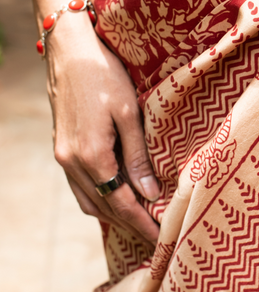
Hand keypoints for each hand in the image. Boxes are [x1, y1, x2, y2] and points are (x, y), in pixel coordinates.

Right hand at [47, 16, 159, 243]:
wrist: (68, 52)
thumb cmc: (104, 75)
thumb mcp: (129, 113)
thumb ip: (138, 157)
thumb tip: (149, 195)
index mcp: (92, 156)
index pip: (122, 204)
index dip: (143, 225)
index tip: (162, 239)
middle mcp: (72, 163)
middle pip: (105, 209)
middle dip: (131, 226)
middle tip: (157, 239)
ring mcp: (63, 158)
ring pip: (89, 202)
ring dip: (114, 216)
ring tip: (141, 223)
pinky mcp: (62, 150)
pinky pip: (80, 187)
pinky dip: (100, 200)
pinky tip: (117, 200)